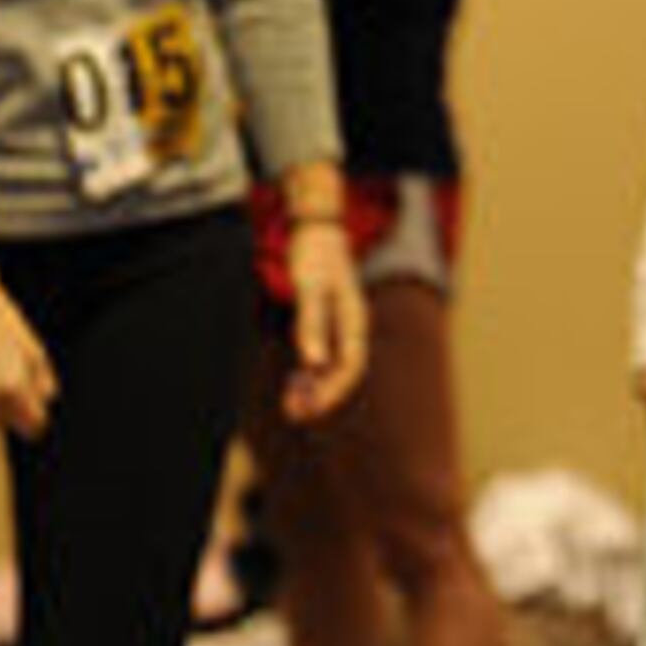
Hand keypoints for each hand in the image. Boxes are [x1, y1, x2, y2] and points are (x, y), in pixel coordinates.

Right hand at [0, 278, 57, 438]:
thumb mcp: (33, 349)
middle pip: (2, 424)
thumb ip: (43, 382)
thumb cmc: (1, 321)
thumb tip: (43, 406)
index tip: (33, 413)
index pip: (33, 427)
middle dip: (7, 409)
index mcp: (13, 388)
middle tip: (3, 378)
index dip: (35, 419)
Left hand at [272, 218, 370, 423]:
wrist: (314, 231)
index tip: (310, 408)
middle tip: (294, 413)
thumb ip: (311, 323)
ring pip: (331, 369)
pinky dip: (308, 375)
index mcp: (354, 320)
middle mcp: (350, 328)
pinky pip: (321, 359)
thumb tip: (313, 362)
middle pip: (342, 373)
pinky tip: (293, 384)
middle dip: (321, 397)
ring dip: (313, 390)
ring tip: (291, 407)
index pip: (351, 366)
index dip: (333, 391)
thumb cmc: (314, 256)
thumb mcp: (310, 287)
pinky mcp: (324, 325)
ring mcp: (338, 327)